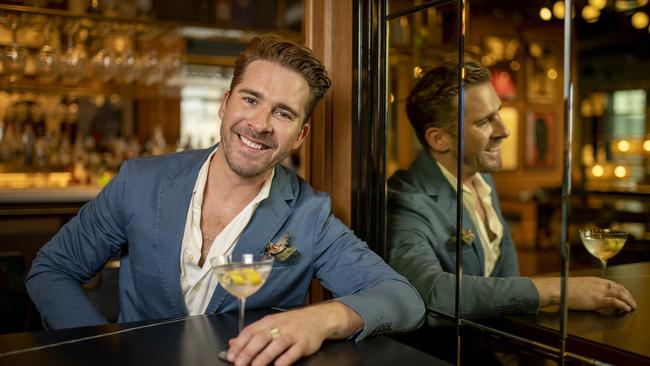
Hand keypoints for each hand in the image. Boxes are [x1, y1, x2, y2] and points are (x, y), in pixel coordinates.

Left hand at [225, 301, 362, 365]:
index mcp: (268, 321)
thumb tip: (232, 343)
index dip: (240, 344)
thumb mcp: (270, 324)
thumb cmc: (291, 323)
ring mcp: (292, 334)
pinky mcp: (304, 343)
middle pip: (261, 338)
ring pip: (276, 345)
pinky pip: (293, 351)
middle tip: (239, 364)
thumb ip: (252, 334)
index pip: (250, 331)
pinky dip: (285, 359)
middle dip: (248, 352)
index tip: (231, 356)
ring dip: (264, 357)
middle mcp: (279, 326)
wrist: (316, 319)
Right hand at [567, 276, 636, 310]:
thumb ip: (586, 289)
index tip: (624, 294)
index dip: (621, 289)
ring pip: (620, 293)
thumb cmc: (563, 289)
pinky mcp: (597, 299)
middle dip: (627, 294)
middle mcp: (598, 284)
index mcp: (593, 280)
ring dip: (628, 300)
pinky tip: (626, 308)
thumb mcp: (578, 286)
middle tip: (631, 301)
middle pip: (619, 287)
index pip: (612, 283)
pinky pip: (614, 301)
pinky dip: (623, 304)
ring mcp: (598, 291)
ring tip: (632, 306)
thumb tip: (589, 295)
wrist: (558, 289)